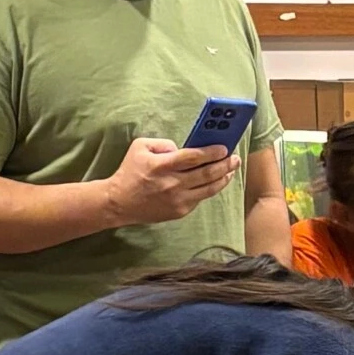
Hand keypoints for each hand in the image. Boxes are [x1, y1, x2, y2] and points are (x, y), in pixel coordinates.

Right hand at [105, 139, 238, 225]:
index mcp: (162, 166)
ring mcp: (178, 199)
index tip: (224, 148)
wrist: (119, 202)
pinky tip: (217, 181)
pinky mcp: (180, 211)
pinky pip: (200, 198)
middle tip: (234, 158)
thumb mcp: (140, 147)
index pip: (193, 157)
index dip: (212, 152)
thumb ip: (163, 143)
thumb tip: (182, 148)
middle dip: (225, 165)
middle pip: (206, 173)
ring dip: (223, 178)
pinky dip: (210, 188)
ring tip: (231, 170)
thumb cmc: (130, 171)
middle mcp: (172, 183)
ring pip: (209, 189)